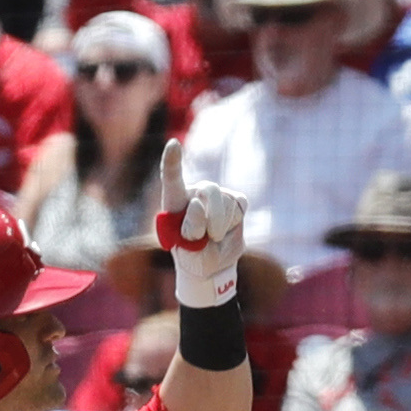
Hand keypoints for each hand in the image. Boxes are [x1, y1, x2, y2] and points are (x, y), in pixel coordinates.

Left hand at [155, 137, 245, 309]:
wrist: (212, 265)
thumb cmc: (194, 257)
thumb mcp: (190, 252)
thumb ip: (191, 231)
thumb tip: (199, 203)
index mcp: (175, 202)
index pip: (172, 178)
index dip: (172, 161)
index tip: (173, 144)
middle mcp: (194, 192)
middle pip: (208, 191)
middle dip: (210, 217)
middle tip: (206, 238)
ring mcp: (216, 194)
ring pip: (225, 202)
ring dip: (221, 226)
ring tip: (213, 238)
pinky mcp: (235, 200)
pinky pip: (239, 205)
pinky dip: (234, 222)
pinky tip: (226, 230)